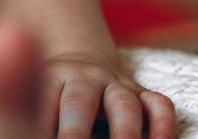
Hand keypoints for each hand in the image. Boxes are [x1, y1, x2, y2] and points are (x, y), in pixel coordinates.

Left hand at [41, 52, 175, 138]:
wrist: (79, 66)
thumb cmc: (52, 95)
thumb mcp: (39, 98)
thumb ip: (40, 115)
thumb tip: (36, 132)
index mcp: (50, 79)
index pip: (42, 101)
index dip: (39, 123)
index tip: (34, 137)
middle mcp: (83, 78)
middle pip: (79, 102)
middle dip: (75, 131)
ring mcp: (115, 85)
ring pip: (123, 104)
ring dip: (124, 132)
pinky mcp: (142, 95)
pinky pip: (158, 104)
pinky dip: (163, 123)